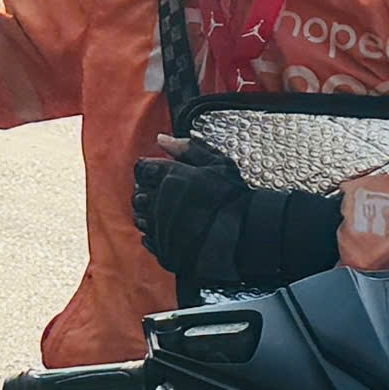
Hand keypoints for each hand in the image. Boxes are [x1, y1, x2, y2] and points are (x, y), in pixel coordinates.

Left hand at [132, 136, 246, 283]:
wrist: (249, 237)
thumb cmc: (235, 198)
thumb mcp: (218, 164)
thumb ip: (187, 148)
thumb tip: (161, 138)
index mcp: (169, 178)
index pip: (141, 170)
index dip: (151, 172)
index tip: (163, 178)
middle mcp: (160, 203)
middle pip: (138, 195)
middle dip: (150, 194)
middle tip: (171, 198)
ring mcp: (161, 229)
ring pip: (141, 219)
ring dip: (152, 215)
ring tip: (175, 216)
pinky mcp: (165, 251)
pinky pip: (149, 241)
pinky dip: (158, 236)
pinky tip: (176, 232)